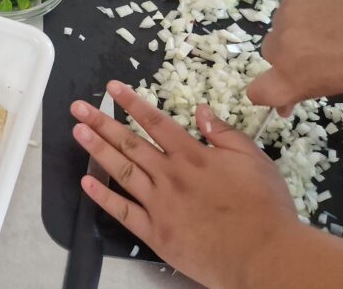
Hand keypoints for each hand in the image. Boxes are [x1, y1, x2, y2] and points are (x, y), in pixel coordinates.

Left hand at [70, 81, 298, 288]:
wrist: (264, 255)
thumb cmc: (264, 208)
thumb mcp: (254, 159)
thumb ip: (224, 133)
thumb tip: (202, 110)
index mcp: (193, 156)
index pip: (156, 122)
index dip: (132, 103)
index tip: (112, 88)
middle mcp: (170, 175)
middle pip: (130, 143)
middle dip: (102, 122)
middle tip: (78, 108)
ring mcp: (160, 204)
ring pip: (122, 171)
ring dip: (97, 150)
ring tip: (77, 132)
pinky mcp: (156, 233)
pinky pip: (123, 212)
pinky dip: (103, 197)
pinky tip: (86, 182)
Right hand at [250, 0, 342, 114]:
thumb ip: (314, 84)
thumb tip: (293, 93)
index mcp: (295, 75)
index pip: (260, 92)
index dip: (266, 93)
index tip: (283, 92)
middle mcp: (280, 46)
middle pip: (273, 53)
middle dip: (290, 53)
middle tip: (319, 48)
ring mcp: (283, 15)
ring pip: (283, 26)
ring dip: (299, 27)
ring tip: (332, 19)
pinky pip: (293, 3)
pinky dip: (307, 5)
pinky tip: (333, 1)